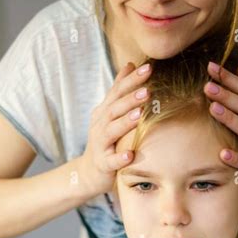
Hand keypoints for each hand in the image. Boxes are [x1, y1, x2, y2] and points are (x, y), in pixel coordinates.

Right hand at [78, 62, 151, 197]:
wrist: (89, 172)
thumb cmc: (106, 140)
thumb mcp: (110, 113)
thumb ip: (119, 90)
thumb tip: (131, 64)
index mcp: (104, 112)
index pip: (117, 92)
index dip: (131, 80)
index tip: (148, 68)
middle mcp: (100, 125)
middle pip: (114, 109)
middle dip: (130, 99)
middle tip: (148, 90)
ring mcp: (100, 145)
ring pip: (111, 131)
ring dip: (125, 122)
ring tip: (140, 114)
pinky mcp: (103, 164)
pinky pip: (111, 161)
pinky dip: (120, 157)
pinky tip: (130, 155)